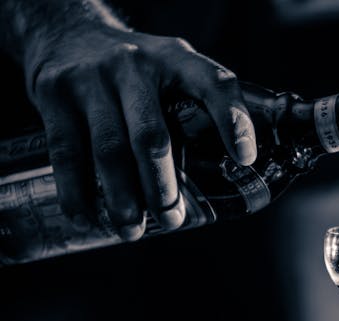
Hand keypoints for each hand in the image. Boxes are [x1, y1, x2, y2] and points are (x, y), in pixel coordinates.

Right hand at [22, 19, 255, 238]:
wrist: (67, 32)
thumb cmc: (136, 70)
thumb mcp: (173, 68)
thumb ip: (200, 106)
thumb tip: (237, 170)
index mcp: (176, 60)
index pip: (214, 84)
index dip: (233, 121)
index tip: (245, 159)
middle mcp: (135, 65)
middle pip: (152, 137)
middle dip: (163, 188)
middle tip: (172, 220)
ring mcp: (91, 78)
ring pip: (108, 150)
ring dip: (122, 199)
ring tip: (132, 230)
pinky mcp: (54, 93)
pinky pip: (66, 152)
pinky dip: (76, 192)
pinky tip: (87, 217)